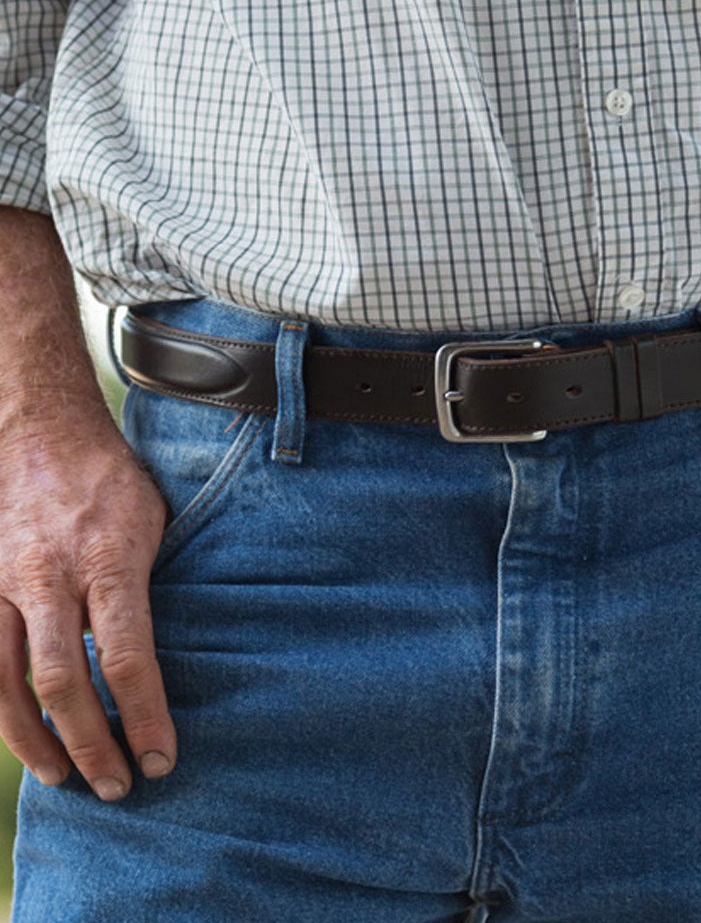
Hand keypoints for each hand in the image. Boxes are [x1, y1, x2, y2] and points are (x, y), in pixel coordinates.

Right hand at [0, 400, 174, 799]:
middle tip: (118, 786)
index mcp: (109, 561)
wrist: (40, 435)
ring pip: (5, 684)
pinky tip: (20, 734)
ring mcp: (3, 583)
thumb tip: (163, 655)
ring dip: (36, 742)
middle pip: (64, 683)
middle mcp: (50, 578)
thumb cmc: (111, 483)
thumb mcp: (154, 524)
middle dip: (92, 744)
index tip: (161, 758)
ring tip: (66, 777)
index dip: (143, 716)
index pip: (129, 658)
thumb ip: (149, 589)